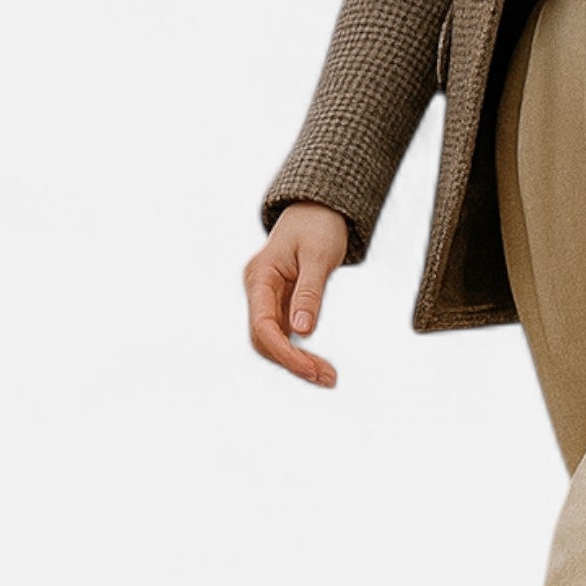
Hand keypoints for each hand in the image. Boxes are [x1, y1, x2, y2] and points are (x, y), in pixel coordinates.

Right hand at [245, 202, 351, 386]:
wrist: (319, 209)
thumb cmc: (318, 225)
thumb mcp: (318, 256)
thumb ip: (309, 293)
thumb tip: (302, 330)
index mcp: (259, 277)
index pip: (263, 326)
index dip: (285, 353)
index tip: (311, 368)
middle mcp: (259, 289)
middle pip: (264, 339)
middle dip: (292, 362)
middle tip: (325, 376)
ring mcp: (269, 297)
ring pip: (273, 339)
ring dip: (296, 359)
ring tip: (326, 374)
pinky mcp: (282, 302)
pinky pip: (284, 332)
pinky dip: (300, 349)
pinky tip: (318, 361)